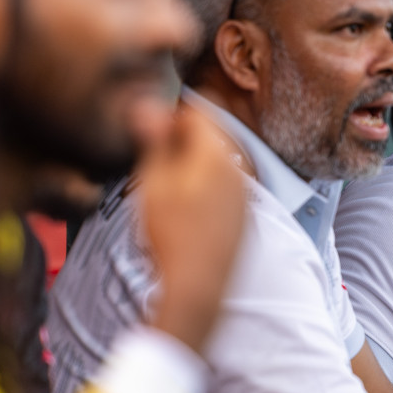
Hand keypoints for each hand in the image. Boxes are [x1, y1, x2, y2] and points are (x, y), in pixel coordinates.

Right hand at [136, 102, 248, 351]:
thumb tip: (146, 106)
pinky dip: (205, 185)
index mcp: (217, 155)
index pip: (200, 112)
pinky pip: (226, 186)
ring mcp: (245, 195)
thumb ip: (154, 141)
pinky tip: (184, 206)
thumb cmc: (172, 235)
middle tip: (154, 155)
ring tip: (165, 182)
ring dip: (194, 161)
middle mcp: (239, 170)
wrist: (198, 286)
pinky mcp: (243, 217)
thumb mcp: (153, 183)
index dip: (172, 113)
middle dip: (184, 137)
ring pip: (220, 161)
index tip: (149, 129)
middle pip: (213, 136)